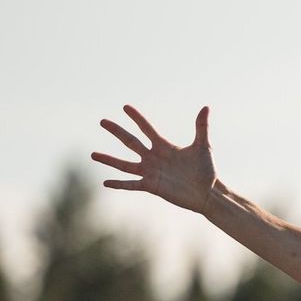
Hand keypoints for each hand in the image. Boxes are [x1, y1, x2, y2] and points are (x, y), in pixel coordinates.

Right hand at [92, 105, 217, 213]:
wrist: (207, 193)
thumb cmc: (206, 170)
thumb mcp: (203, 147)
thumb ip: (201, 127)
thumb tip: (205, 107)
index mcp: (164, 146)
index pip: (147, 128)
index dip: (137, 118)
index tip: (125, 107)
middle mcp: (153, 157)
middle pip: (130, 142)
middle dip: (117, 131)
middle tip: (102, 121)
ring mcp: (150, 172)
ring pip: (124, 165)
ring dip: (109, 160)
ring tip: (92, 154)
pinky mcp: (151, 186)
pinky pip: (131, 185)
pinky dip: (119, 184)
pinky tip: (105, 182)